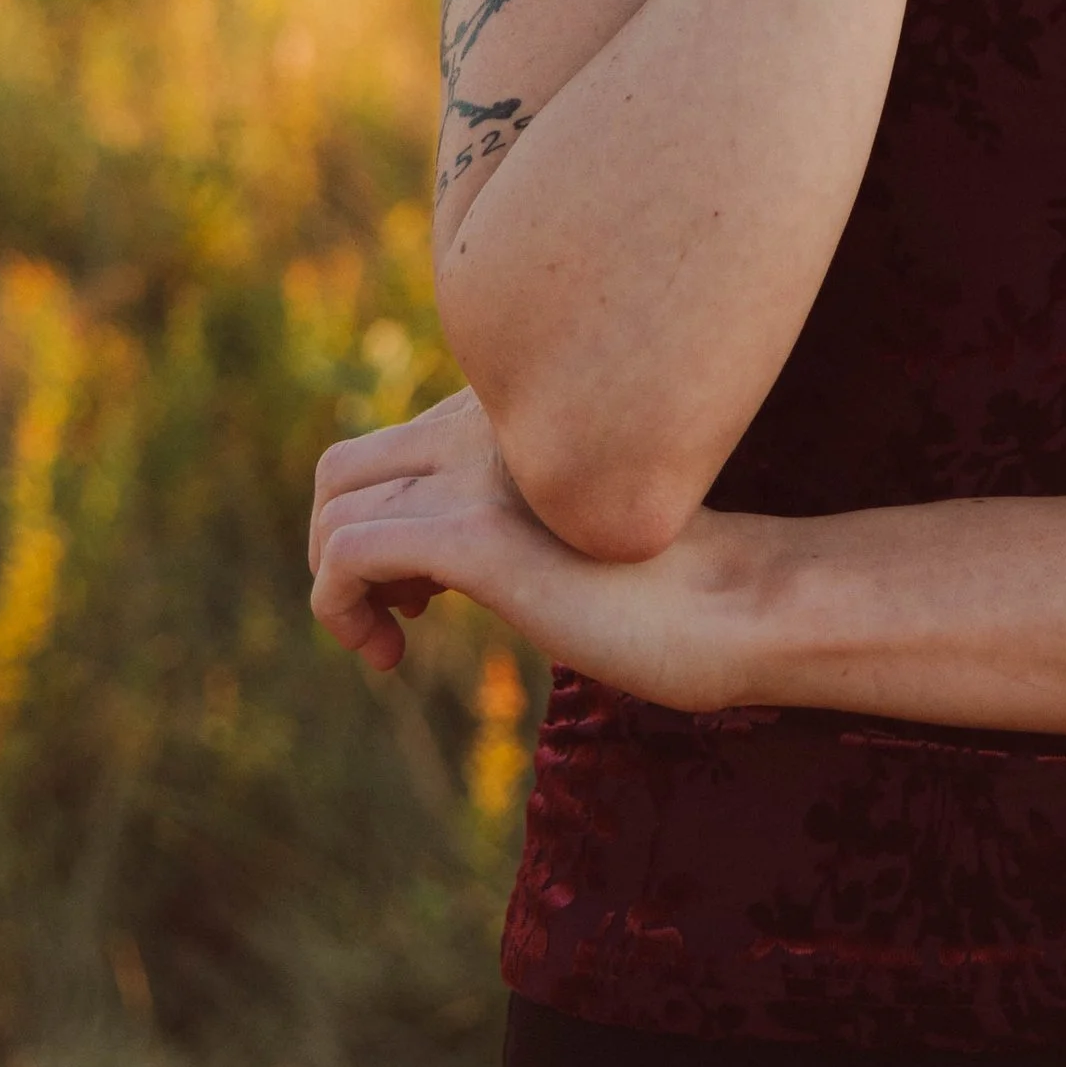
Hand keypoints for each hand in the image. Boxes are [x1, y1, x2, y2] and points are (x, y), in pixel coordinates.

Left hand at [308, 387, 771, 707]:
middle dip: (337, 551)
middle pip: (342, 470)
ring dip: (336, 590)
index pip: (386, 450)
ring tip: (394, 639)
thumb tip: (413, 560)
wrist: (733, 603)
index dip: (381, 526)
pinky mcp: (475, 533)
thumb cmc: (661, 583)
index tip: (422, 594)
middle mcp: (486, 421)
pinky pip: (348, 555)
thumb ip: (499, 508)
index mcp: (512, 410)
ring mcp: (478, 471)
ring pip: (333, 513)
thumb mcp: (562, 524)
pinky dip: (339, 611)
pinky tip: (390, 656)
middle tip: (399, 615)